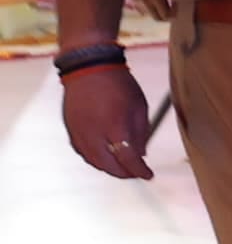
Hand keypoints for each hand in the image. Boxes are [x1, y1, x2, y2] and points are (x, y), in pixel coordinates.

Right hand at [60, 62, 154, 180]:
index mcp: (114, 125)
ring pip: (93, 161)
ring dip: (109, 168)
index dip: (139, 170)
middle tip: (136, 173)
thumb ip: (141, 133)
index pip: (127, 158)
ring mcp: (79, 132)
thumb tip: (140, 155)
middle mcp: (93, 132)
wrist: (89, 69)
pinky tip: (106, 157)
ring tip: (123, 167)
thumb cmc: (119, 84)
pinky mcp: (70, 130)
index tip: (148, 175)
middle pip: (108, 165)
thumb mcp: (140, 107)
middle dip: (124, 173)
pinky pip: (83, 152)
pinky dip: (95, 159)